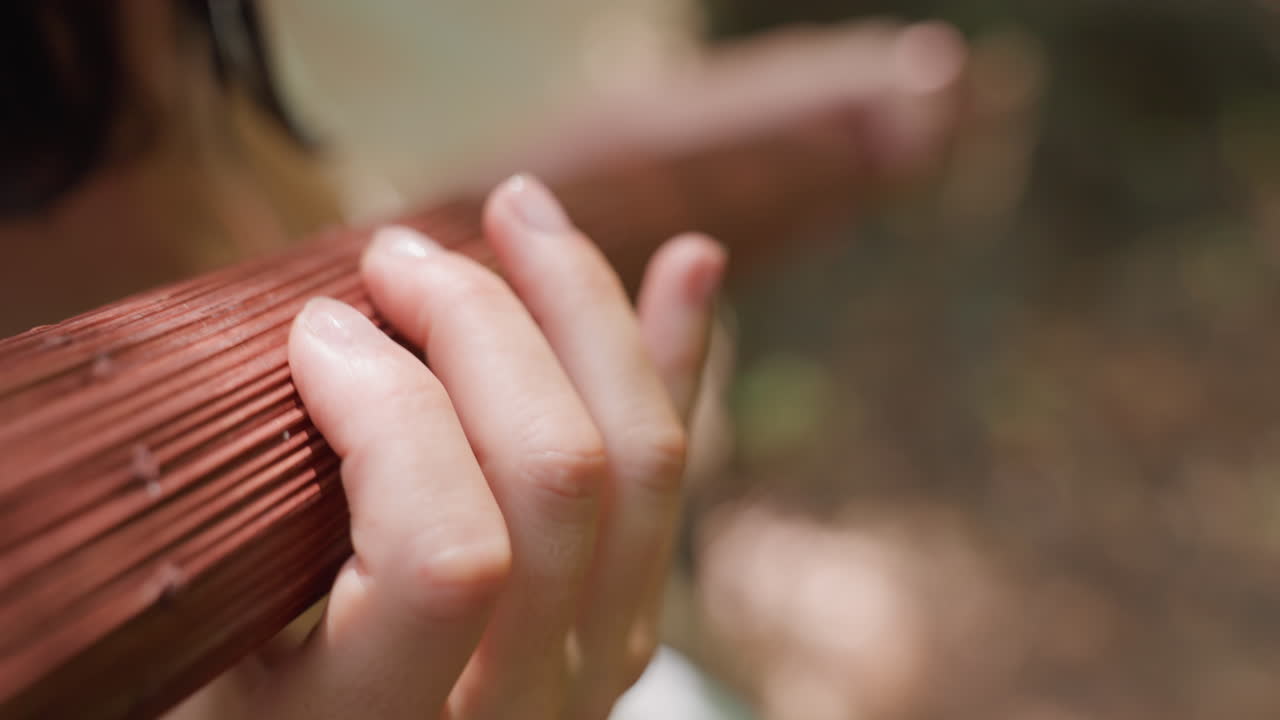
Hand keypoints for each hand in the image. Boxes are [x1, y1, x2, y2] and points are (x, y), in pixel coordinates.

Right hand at [168, 175, 724, 718]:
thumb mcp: (208, 666)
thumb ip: (250, 551)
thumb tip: (319, 341)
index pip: (449, 553)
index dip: (390, 411)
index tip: (316, 330)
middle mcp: (521, 706)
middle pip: (560, 477)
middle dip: (483, 327)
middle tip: (396, 258)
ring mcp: (597, 666)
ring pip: (642, 461)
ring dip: (583, 310)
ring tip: (519, 211)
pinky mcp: (627, 626)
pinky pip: (673, 482)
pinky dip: (679, 361)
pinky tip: (690, 261)